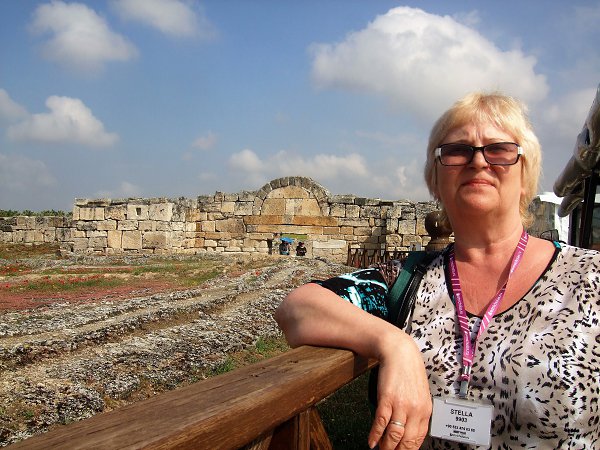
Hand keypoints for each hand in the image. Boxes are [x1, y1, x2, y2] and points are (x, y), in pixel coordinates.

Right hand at [368, 333, 431, 448]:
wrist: (399, 351)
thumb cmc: (408, 370)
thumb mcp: (419, 393)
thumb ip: (416, 411)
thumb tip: (408, 430)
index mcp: (425, 410)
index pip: (418, 439)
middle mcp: (415, 410)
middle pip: (407, 441)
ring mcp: (401, 405)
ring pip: (394, 436)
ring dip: (386, 447)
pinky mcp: (387, 399)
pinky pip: (381, 423)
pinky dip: (375, 435)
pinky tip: (371, 441)